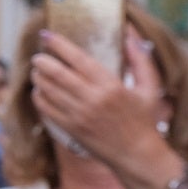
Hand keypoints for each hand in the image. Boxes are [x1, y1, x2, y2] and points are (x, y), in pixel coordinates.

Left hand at [30, 29, 176, 188]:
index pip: (79, 59)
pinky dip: (39, 96)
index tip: (47, 34)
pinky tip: (39, 90)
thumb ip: (140, 59)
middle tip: (38, 55)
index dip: (60, 45)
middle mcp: (92, 100)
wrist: (137, 155)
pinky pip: (46, 109)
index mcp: (111, 87)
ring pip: (48, 90)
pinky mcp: (70, 129)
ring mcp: (79, 116)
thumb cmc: (145, 119)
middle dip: (42, 61)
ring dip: (38, 77)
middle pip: (57, 74)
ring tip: (37, 70)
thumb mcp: (150, 87)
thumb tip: (129, 33)